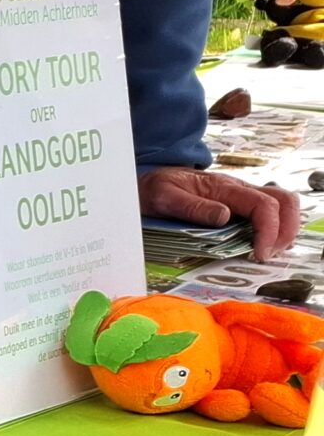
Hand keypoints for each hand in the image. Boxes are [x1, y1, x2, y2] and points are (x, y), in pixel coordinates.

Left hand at [139, 166, 302, 260]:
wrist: (149, 180)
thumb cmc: (155, 188)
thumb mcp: (164, 197)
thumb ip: (192, 207)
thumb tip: (224, 216)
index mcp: (223, 187)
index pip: (263, 205)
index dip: (269, 230)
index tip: (259, 253)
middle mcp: (239, 189)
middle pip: (284, 201)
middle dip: (285, 230)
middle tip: (269, 255)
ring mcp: (241, 195)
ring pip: (282, 204)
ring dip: (284, 229)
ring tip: (269, 252)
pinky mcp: (239, 204)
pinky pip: (269, 211)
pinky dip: (275, 228)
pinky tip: (264, 244)